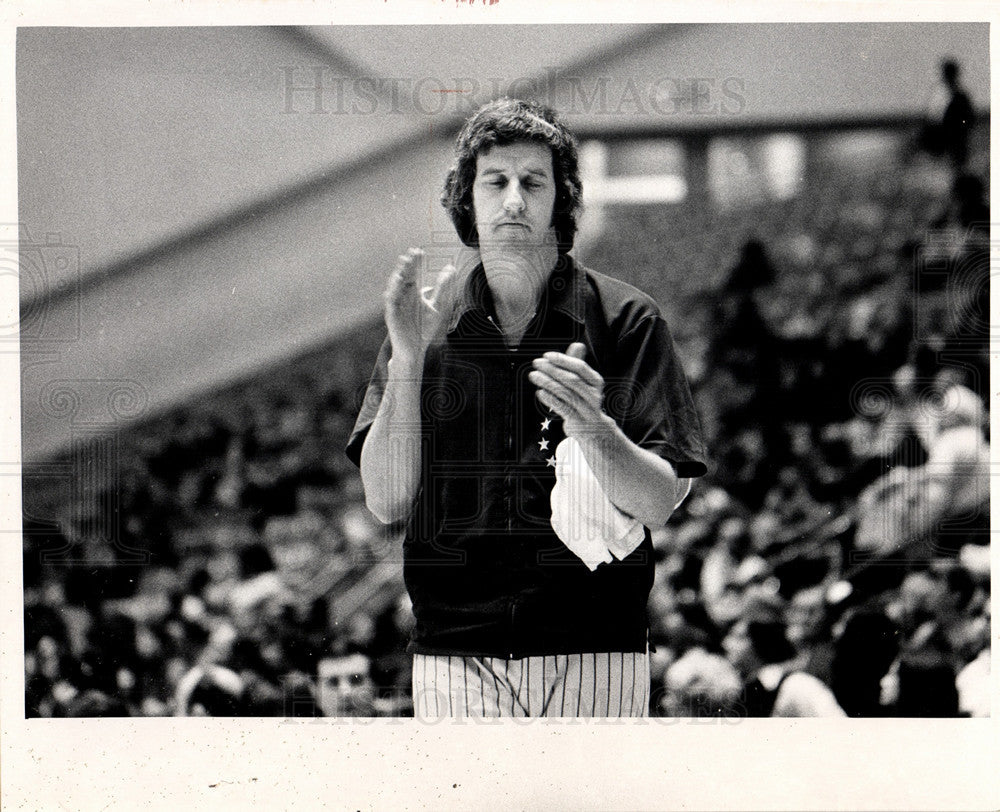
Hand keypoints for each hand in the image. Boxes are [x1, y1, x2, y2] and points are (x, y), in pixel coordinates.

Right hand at [383, 248, 458, 363]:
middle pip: (404, 278)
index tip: (419, 250)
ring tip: (404, 265)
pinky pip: (391, 302)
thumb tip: (450, 268)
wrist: (415, 349)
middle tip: (411, 252)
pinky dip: (393, 292)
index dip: (416, 263)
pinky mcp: (392, 315)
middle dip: (407, 266)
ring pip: (396, 287)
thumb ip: (442, 288)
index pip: (414, 274)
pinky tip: (397, 283)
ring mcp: (397, 305)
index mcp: (413, 293)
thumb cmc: (423, 329)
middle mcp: (403, 297)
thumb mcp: (437, 306)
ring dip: (399, 275)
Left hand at [529, 342, 611, 437]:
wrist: (593, 429)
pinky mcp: (577, 421)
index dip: (563, 360)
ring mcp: (586, 409)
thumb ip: (578, 365)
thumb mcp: (584, 382)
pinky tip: (539, 392)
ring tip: (533, 375)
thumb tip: (578, 344)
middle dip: (552, 369)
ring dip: (547, 382)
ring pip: (565, 393)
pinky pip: (562, 408)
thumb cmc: (584, 399)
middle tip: (536, 363)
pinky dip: (550, 399)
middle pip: (572, 380)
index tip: (546, 355)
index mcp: (596, 382)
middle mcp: (594, 395)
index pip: (580, 367)